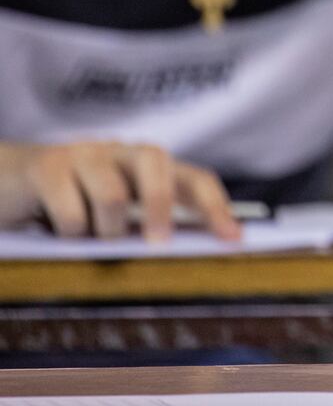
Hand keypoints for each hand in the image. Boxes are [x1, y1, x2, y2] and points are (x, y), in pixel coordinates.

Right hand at [0, 141, 240, 241]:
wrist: (4, 185)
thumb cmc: (67, 206)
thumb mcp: (111, 216)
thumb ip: (142, 226)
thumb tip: (180, 257)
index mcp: (145, 166)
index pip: (193, 177)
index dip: (216, 207)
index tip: (233, 239)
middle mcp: (120, 152)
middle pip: (157, 162)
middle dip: (160, 207)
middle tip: (156, 243)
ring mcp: (84, 153)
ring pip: (112, 193)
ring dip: (104, 230)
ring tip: (89, 240)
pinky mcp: (47, 165)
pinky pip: (71, 208)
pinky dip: (70, 232)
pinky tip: (57, 233)